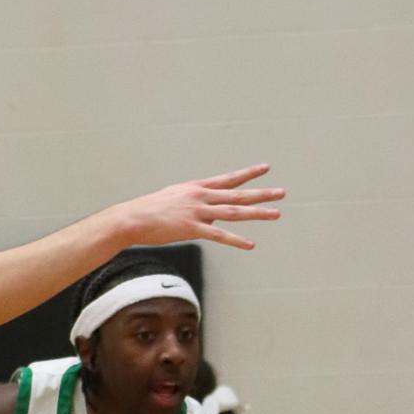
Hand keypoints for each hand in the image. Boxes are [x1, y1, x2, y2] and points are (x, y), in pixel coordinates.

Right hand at [119, 165, 282, 251]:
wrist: (132, 218)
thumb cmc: (149, 210)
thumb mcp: (174, 200)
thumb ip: (194, 205)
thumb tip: (207, 217)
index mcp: (196, 188)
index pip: (228, 179)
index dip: (248, 174)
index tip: (265, 168)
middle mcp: (200, 196)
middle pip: (237, 195)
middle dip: (261, 193)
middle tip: (282, 192)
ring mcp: (197, 212)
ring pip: (234, 212)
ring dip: (257, 213)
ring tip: (276, 214)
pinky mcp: (192, 228)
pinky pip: (219, 235)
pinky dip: (236, 240)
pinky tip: (250, 245)